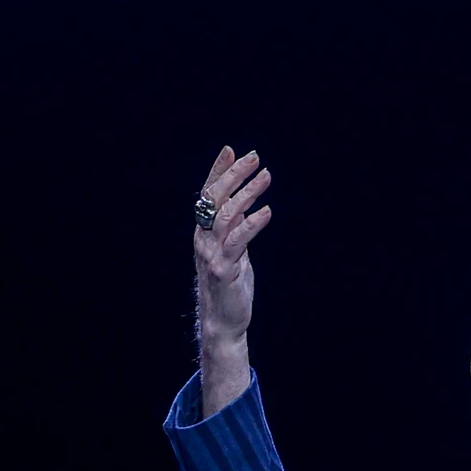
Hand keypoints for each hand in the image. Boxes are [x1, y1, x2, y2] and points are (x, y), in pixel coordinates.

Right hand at [194, 145, 272, 343]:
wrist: (224, 321)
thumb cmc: (230, 284)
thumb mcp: (234, 249)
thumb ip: (235, 226)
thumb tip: (245, 201)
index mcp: (204, 231)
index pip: (208, 194)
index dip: (219, 171)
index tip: (232, 150)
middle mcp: (203, 238)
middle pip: (214, 198)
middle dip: (234, 175)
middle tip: (255, 158)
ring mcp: (212, 253)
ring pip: (226, 215)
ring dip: (247, 193)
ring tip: (266, 177)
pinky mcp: (224, 269)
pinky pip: (238, 241)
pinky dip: (252, 224)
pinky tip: (267, 212)